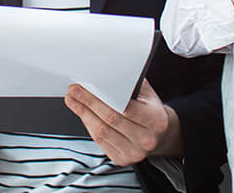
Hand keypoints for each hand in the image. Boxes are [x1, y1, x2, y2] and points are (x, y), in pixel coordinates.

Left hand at [64, 79, 181, 165]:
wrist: (160, 134)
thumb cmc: (151, 109)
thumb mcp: (148, 94)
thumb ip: (131, 84)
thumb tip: (106, 74)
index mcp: (156, 120)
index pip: (125, 108)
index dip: (102, 97)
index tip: (86, 86)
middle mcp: (146, 139)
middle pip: (110, 120)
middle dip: (88, 103)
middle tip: (74, 91)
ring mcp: (134, 152)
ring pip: (102, 132)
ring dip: (83, 115)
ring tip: (73, 101)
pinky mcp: (122, 159)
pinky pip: (100, 142)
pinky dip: (88, 126)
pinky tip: (83, 114)